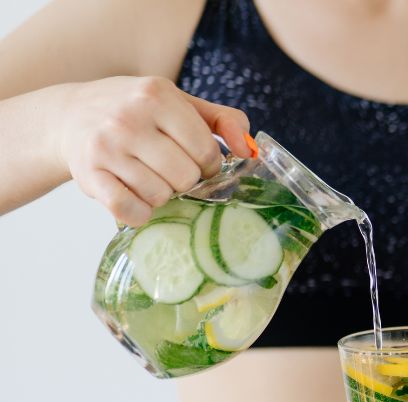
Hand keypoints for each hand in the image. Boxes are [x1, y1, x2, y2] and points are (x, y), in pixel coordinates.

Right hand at [54, 76, 252, 226]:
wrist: (71, 115)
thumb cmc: (138, 112)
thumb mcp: (180, 103)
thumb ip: (224, 120)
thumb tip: (249, 150)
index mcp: (157, 95)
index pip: (206, 149)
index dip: (209, 164)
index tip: (198, 161)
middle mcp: (128, 118)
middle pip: (185, 176)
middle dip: (185, 179)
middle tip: (170, 169)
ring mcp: (105, 147)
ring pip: (160, 196)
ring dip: (161, 194)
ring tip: (149, 177)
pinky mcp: (89, 175)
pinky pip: (129, 210)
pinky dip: (140, 213)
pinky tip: (137, 198)